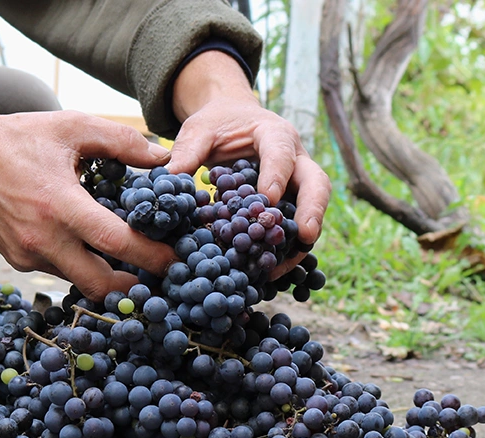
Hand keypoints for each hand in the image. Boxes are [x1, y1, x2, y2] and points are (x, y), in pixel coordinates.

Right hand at [0, 87, 176, 298]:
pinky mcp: (18, 261)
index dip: (151, 256)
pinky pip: (61, 272)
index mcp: (59, 205)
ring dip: (110, 277)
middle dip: (135, 286)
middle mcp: (42, 239)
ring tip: (134, 261)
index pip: (116, 243)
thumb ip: (121, 141)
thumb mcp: (70, 127)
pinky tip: (96, 249)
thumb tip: (163, 159)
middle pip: (100, 283)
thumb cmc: (15, 139)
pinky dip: (83, 265)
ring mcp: (28, 255)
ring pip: (81, 281)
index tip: (175, 259)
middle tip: (160, 275)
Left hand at [166, 51, 330, 277]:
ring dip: (301, 238)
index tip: (268, 200)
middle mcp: (296, 158)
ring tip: (282, 265)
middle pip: (317, 183)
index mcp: (274, 134)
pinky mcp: (293, 203)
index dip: (277, 176)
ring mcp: (298, 183)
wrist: (232, 121)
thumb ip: (187, 152)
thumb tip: (167, 180)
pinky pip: (296, 226)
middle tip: (305, 235)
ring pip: (314, 210)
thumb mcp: (199, 131)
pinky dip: (286, 248)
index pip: (281, 154)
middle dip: (312, 210)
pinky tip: (269, 270)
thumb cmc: (217, 124)